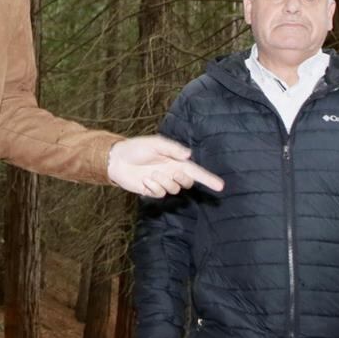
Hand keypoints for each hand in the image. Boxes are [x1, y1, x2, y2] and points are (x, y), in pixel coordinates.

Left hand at [108, 136, 224, 198]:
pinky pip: (160, 194)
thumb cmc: (136, 148)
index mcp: (176, 161)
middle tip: (173, 172)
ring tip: (151, 174)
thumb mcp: (155, 143)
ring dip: (164, 183)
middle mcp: (171, 172)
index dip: (209, 179)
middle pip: (188, 183)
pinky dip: (153, 187)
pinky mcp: (152, 190)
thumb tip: (188, 154)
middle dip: (183, 179)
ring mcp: (162, 182)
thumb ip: (172, 148)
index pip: (196, 172)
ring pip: (174, 189)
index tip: (221, 186)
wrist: (117, 159)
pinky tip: (145, 181)